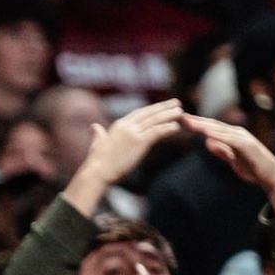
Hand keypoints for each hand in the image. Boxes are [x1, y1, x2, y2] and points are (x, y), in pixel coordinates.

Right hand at [64, 99, 184, 214]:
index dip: (152, 109)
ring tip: (180, 111)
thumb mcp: (97, 143)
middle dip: (163, 107)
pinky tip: (176, 126)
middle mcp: (127, 126)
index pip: (139, 113)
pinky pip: (156, 132)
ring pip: (155, 120)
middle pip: (149, 113)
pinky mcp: (139, 142)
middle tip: (176, 102)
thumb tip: (94, 126)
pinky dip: (167, 128)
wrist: (98, 171)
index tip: (162, 106)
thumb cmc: (97, 162)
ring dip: (169, 115)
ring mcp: (133, 133)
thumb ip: (98, 134)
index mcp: (118, 125)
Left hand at [182, 115, 274, 213]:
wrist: (272, 176)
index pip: (211, 128)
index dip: (195, 124)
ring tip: (189, 122)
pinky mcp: (248, 146)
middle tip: (178, 115)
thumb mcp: (232, 159)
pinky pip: (230, 139)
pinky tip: (206, 133)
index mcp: (232, 136)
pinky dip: (218, 135)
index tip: (180, 120)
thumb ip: (221, 150)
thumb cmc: (253, 168)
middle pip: (213, 125)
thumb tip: (207, 142)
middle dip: (195, 120)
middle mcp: (237, 133)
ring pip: (220, 130)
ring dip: (203, 125)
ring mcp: (243, 138)